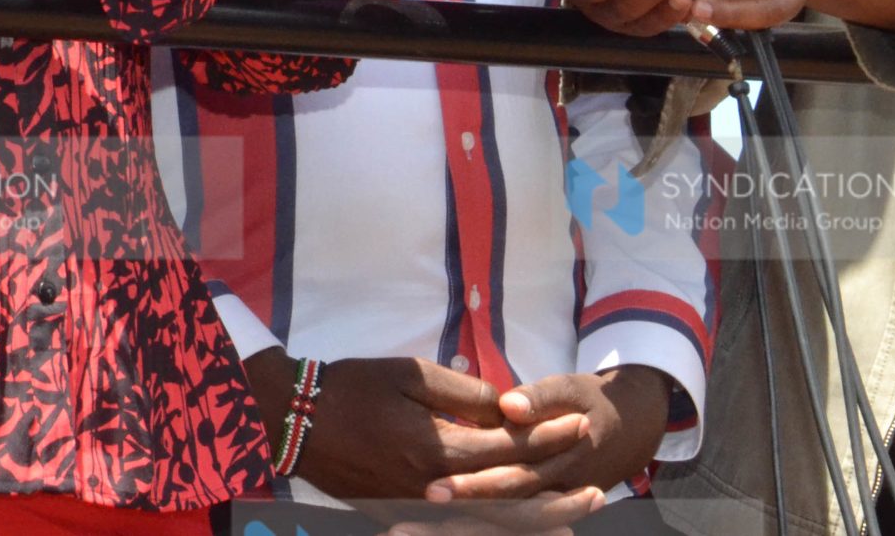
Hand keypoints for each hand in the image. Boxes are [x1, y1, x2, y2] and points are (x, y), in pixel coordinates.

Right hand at [243, 353, 602, 529]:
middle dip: (557, 486)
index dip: (548, 435)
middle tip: (599, 483)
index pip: (509, 446)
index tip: (580, 423)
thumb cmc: (353, 387)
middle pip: (511, 497)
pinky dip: (498, 527)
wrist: (296, 421)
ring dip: (539, 519)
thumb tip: (510, 406)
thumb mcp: (410, 374)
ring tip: (577, 514)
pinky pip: (463, 528)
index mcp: (437, 449)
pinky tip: (522, 523)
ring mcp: (421, 509)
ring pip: (492, 523)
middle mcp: (436, 489)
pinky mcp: (406, 516)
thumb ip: (464, 393)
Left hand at [422, 368, 671, 517]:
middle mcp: (557, 488)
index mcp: (561, 462)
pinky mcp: (548, 501)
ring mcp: (554, 498)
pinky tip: (444, 518)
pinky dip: (486, 520)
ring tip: (416, 520)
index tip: (433, 484)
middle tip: (422, 505)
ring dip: (469, 520)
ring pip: (511, 519)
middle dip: (464, 506)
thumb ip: (538, 398)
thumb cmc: (590, 402)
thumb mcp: (569, 389)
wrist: (632, 427)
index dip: (473, 486)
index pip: (512, 480)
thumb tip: (507, 407)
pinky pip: (516, 518)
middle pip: (506, 506)